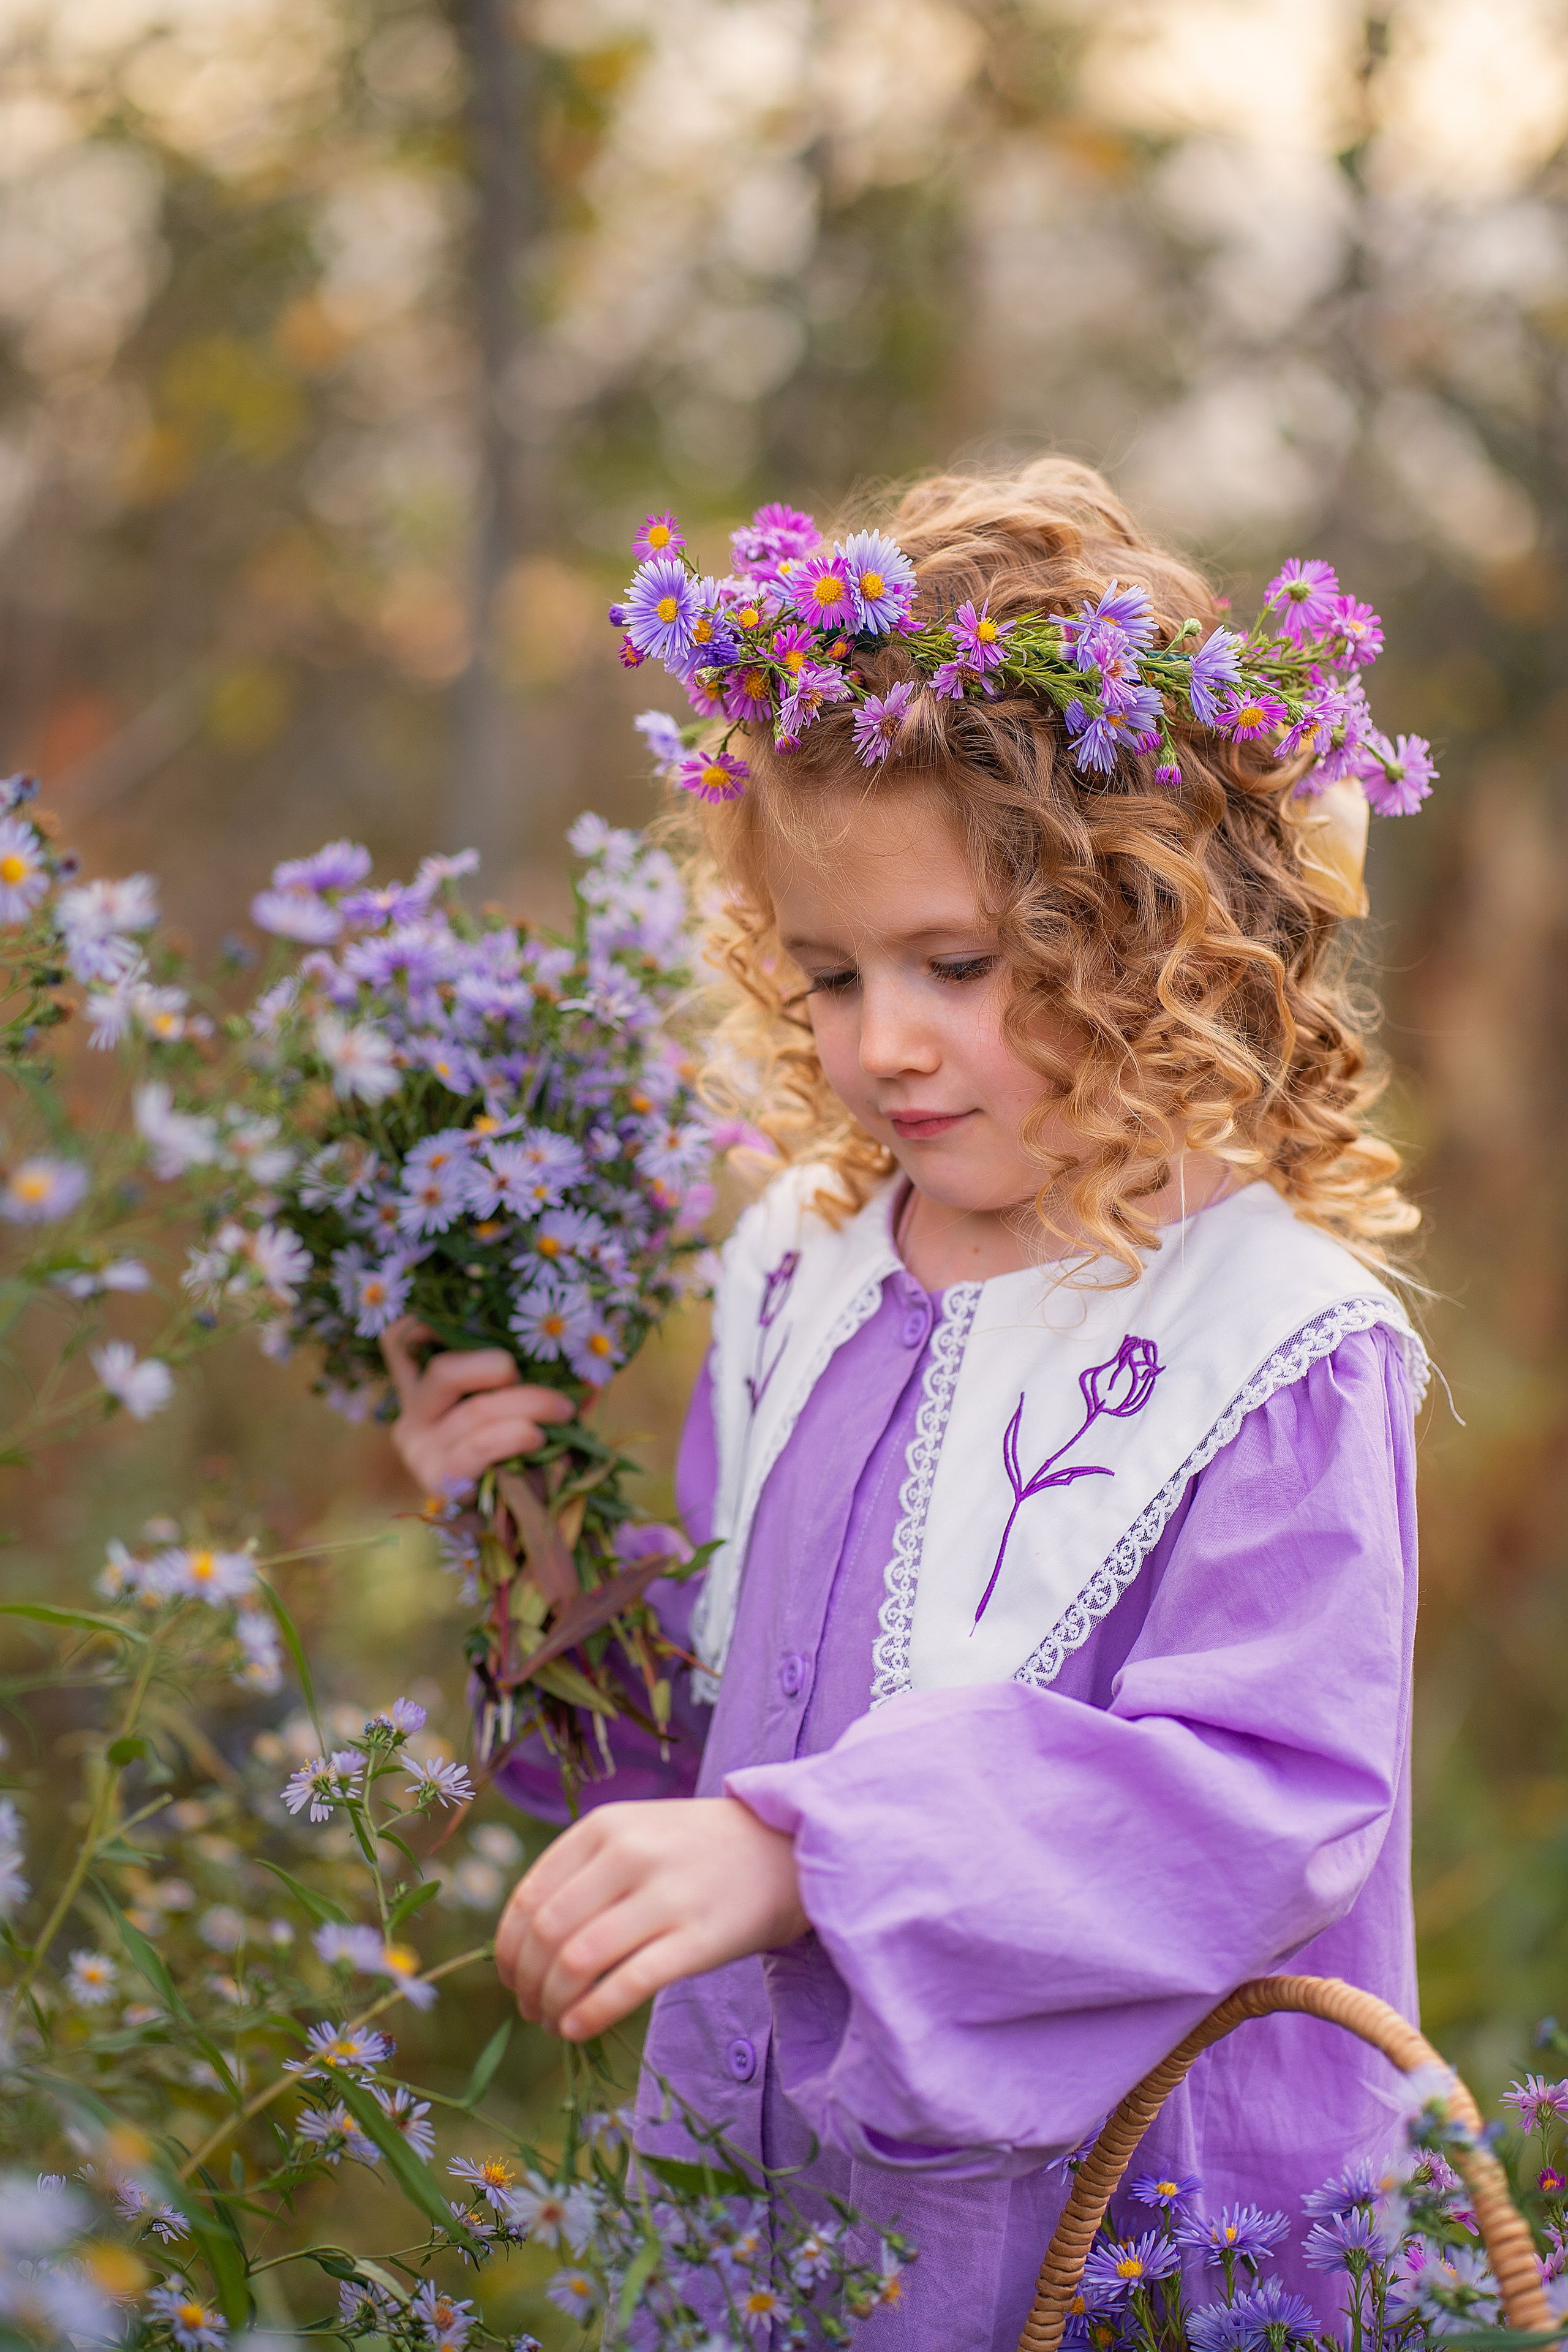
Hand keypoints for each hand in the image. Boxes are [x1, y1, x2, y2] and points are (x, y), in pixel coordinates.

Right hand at [381, 1316, 576, 1494]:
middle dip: (499, 1367)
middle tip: (539, 1378)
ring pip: (475, 1410)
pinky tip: (538, 1438)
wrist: (502, 1524)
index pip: (398, 1345)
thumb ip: (532, 1384)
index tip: (455, 1318)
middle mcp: (412, 1416)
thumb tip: (589, 1372)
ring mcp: (420, 1449)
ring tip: (562, 1411)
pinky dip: (514, 1436)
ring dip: (529, 1405)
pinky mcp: (439, 1480)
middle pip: (444, 1372)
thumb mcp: (510, 1410)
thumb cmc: (509, 1454)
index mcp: (422, 1391)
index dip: (417, 1325)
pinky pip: (479, 1447)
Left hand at [495, 1797, 808, 2040]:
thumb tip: (520, 1946)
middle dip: (528, 1982)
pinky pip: (628, 1984)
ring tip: (554, 2021)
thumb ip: (580, 1874)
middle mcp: (630, 1854)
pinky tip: (578, 2029)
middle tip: (530, 2008)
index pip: (530, 1897)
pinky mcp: (699, 1938)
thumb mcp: (633, 1835)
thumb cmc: (695, 1851)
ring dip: (553, 2003)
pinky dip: (590, 2014)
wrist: (784, 1848)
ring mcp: (666, 1895)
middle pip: (548, 1933)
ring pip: (578, 1960)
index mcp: (604, 1827)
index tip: (510, 1978)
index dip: (508, 1948)